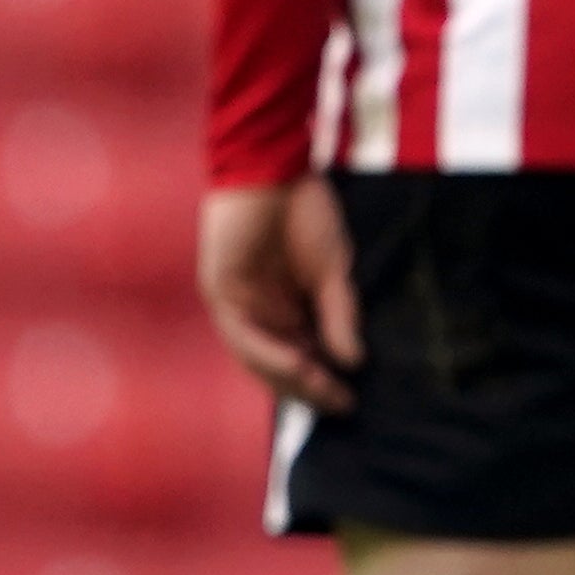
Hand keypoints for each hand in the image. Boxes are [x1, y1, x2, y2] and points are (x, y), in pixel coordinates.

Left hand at [196, 178, 362, 412]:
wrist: (274, 169)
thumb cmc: (304, 212)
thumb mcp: (333, 270)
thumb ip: (339, 314)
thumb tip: (353, 360)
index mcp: (283, 306)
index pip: (299, 357)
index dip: (323, 382)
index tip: (351, 400)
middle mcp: (257, 311)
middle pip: (276, 366)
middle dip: (308, 389)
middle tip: (340, 404)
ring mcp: (237, 304)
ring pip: (257, 358)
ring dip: (290, 379)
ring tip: (323, 391)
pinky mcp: (221, 292)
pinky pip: (243, 335)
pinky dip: (270, 353)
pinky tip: (299, 364)